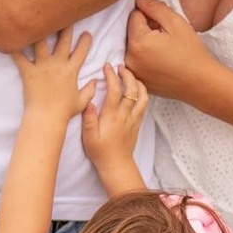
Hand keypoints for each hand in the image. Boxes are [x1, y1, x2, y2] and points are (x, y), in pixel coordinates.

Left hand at [14, 27, 94, 124]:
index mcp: (71, 70)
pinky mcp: (29, 72)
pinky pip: (19, 58)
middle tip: (63, 13)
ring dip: (39, 31)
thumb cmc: (65, 111)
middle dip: (64, 25)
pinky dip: (13, 48)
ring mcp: (43, 66)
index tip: (86, 32)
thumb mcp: (82, 101)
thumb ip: (90, 90)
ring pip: (41, 42)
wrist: (48, 118)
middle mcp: (58, 64)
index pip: (81, 50)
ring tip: (36, 19)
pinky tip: (8, 38)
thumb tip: (96, 81)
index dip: (85, 40)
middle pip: (63, 39)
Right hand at [81, 62, 149, 186]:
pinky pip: (144, 104)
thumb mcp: (89, 137)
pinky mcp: (137, 123)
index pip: (114, 90)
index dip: (111, 76)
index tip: (106, 66)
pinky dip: (142, 93)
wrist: (116, 165)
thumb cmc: (100, 151)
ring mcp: (133, 119)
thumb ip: (89, 118)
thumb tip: (89, 102)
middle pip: (132, 89)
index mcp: (112, 116)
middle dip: (127, 75)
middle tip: (120, 67)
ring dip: (137, 82)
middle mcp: (125, 115)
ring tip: (130, 75)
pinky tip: (136, 89)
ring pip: (142, 96)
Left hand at [125, 0, 215, 101]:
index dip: (150, 15)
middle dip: (145, 28)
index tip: (164, 24)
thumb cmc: (191, 52)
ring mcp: (132, 71)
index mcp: (137, 43)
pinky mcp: (137, 80)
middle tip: (166, 35)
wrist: (201, 83)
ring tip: (164, 48)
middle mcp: (129, 58)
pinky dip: (144, 56)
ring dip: (144, 41)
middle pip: (130, 30)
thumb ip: (154, 6)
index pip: (134, 15)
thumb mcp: (175, 22)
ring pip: (132, 45)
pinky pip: (135, 60)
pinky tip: (161, 59)